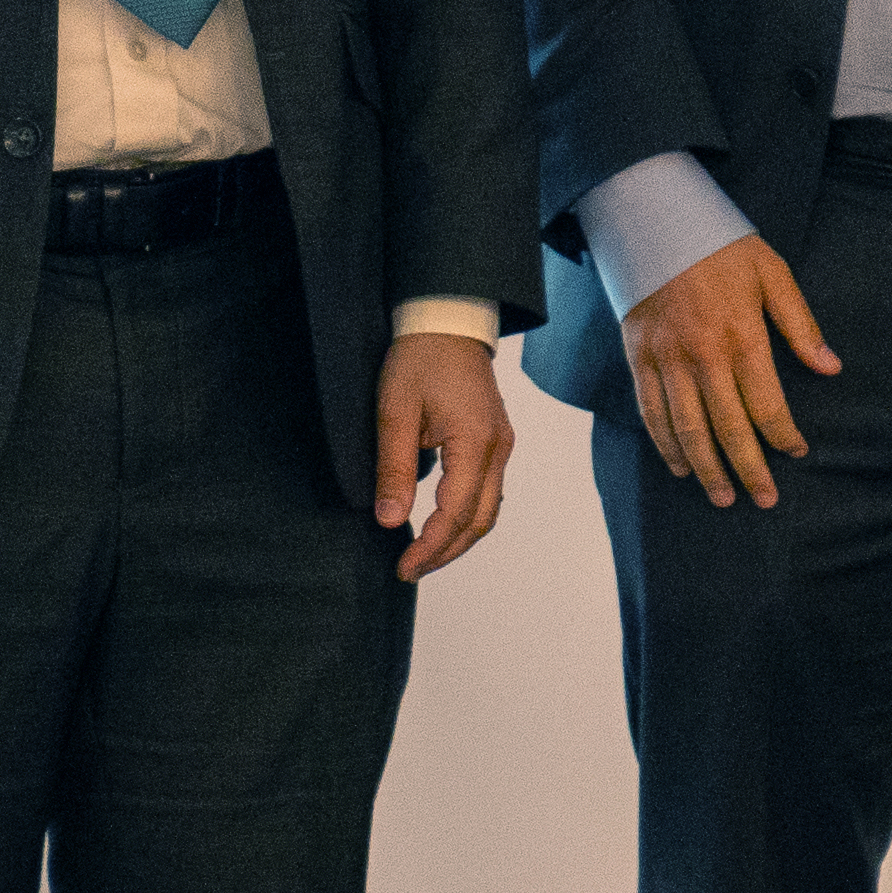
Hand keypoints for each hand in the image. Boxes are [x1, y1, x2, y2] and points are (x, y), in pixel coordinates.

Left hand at [371, 332, 514, 577]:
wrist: (448, 322)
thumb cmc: (419, 359)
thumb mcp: (394, 412)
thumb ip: (394, 469)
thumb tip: (390, 520)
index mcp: (474, 442)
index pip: (455, 513)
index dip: (430, 547)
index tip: (403, 567)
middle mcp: (497, 448)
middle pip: (478, 521)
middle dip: (445, 552)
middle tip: (409, 570)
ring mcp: (501, 446)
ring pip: (488, 511)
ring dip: (457, 539)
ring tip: (422, 556)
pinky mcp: (496, 442)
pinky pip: (488, 492)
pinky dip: (465, 517)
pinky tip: (440, 525)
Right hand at [621, 232, 841, 510]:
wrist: (655, 221)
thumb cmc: (722, 247)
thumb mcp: (773, 274)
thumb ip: (801, 325)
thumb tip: (830, 368)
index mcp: (741, 335)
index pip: (766, 404)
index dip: (784, 436)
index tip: (798, 452)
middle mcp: (703, 355)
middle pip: (728, 428)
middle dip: (749, 470)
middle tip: (764, 499)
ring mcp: (666, 359)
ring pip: (687, 429)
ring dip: (707, 469)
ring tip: (723, 498)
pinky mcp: (639, 357)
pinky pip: (652, 412)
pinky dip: (666, 444)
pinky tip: (682, 466)